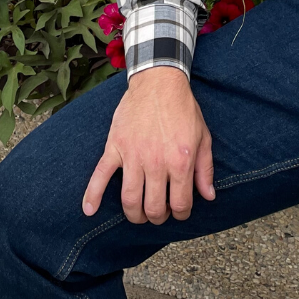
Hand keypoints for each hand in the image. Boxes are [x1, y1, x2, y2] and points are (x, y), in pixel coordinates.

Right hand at [82, 65, 214, 224]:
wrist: (160, 81)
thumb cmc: (183, 109)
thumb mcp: (203, 137)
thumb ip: (205, 169)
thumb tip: (209, 196)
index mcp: (180, 161)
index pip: (180, 203)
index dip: (181, 213)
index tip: (179, 211)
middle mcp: (156, 163)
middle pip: (153, 207)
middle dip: (157, 217)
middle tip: (159, 212)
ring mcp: (133, 156)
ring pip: (129, 200)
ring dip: (134, 214)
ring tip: (139, 214)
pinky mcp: (115, 147)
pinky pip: (100, 175)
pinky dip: (92, 195)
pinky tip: (89, 210)